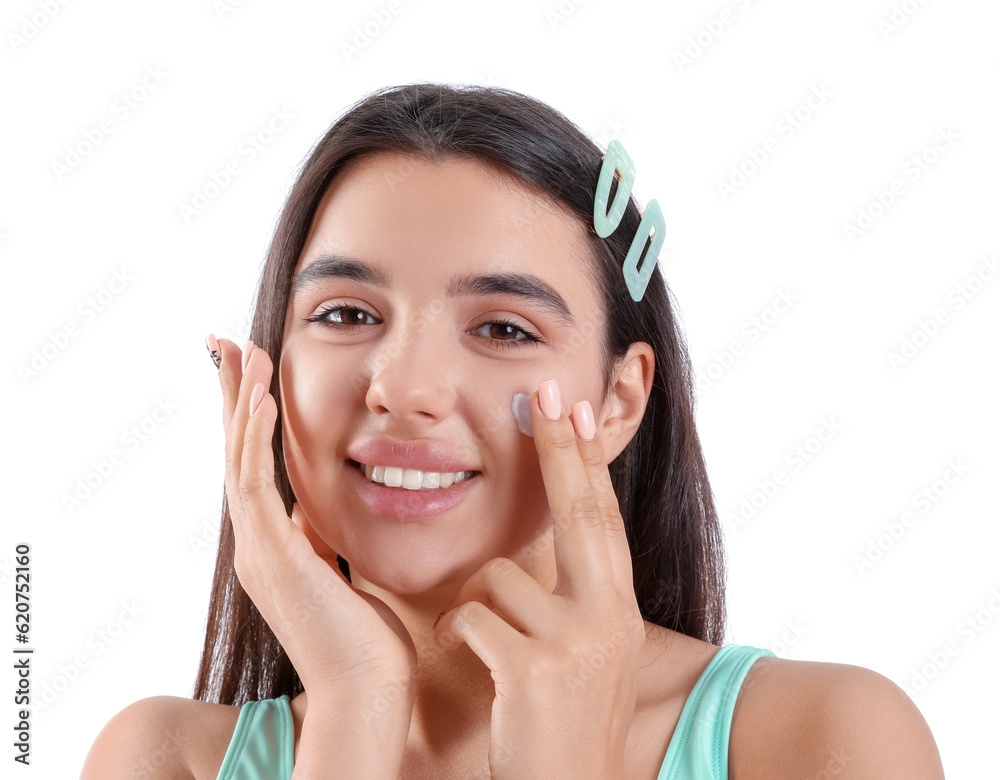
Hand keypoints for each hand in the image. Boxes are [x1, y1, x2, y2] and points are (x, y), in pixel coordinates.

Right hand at [216, 337, 416, 713]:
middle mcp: (256, 545)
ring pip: (238, 461)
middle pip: (234, 455)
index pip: (252, 467)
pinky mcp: (274, 557)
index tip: (247, 373)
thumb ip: (317, 543)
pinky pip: (256, 484)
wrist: (367, 691)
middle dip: (230, 397)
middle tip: (223, 343)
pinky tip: (262, 399)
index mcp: (272, 547)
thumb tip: (310, 516)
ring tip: (242, 355)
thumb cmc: (365, 641)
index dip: (245, 419)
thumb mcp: (338, 575)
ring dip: (239, 404)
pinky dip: (254, 438)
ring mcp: (259, 552)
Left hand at [432, 379, 645, 779]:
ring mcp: (576, 644)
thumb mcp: (586, 662)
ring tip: (479, 648)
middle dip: (558, 449)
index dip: (586, 464)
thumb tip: (539, 554)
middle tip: (544, 393)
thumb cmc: (561, 731)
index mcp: (619, 614)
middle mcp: (609, 620)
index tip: (574, 412)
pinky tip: (462, 659)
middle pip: (581, 514)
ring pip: (498, 577)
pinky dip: (454, 632)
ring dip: (474, 605)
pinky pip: (470, 616)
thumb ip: (569, 606)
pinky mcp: (534, 670)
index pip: (603, 522)